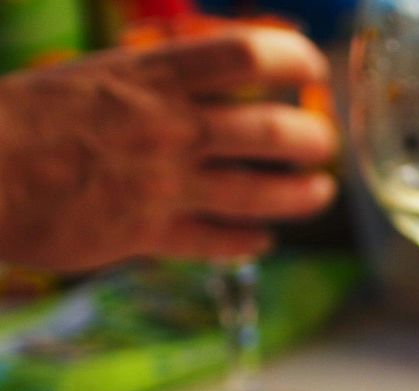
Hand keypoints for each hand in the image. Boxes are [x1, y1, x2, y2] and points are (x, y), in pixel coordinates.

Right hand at [0, 25, 337, 272]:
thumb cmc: (16, 119)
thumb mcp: (90, 79)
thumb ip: (147, 86)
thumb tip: (194, 88)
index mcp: (146, 75)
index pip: (242, 54)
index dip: (291, 57)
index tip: (313, 66)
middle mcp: (165, 127)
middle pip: (270, 132)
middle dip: (311, 139)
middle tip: (323, 142)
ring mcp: (160, 185)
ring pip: (258, 192)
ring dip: (299, 194)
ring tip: (320, 193)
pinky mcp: (145, 235)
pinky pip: (218, 242)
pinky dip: (248, 241)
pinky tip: (262, 241)